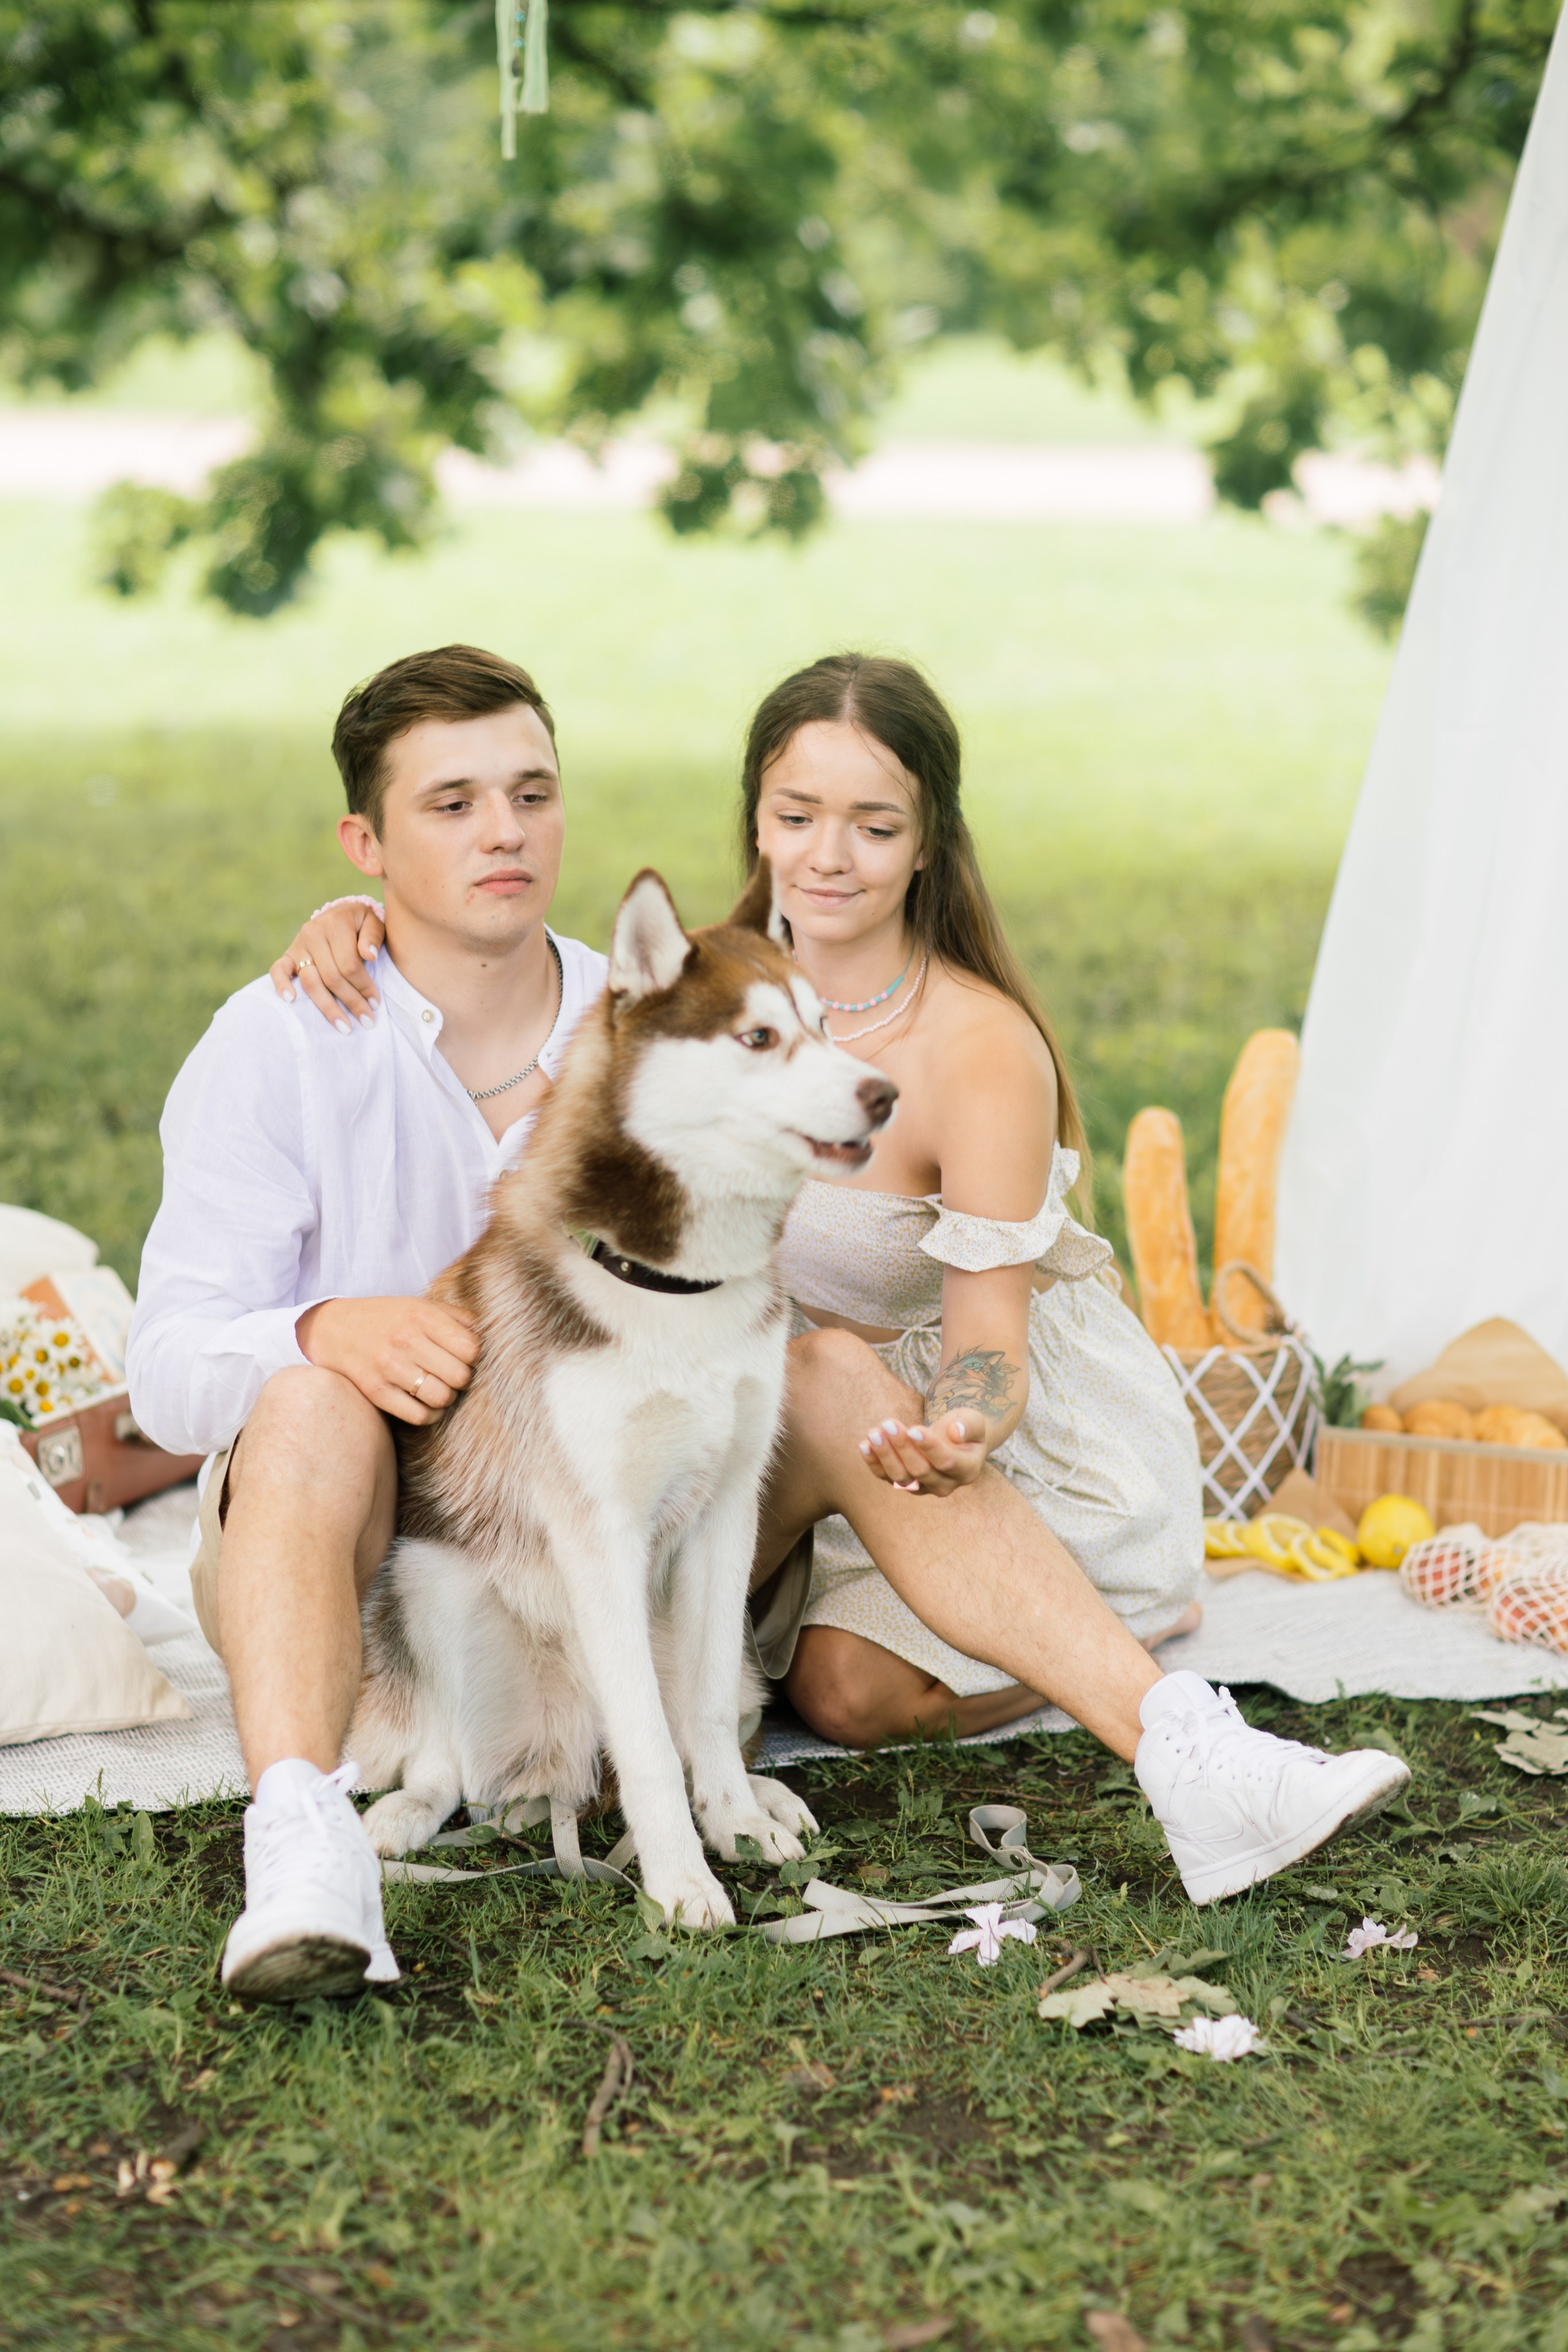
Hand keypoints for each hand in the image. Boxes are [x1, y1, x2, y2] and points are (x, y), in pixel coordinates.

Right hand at [271, 899, 385, 1030]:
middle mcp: (313, 933)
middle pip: (332, 977)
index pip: (350, 964)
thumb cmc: (360, 923)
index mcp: (335, 924)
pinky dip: (282, 985)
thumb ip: (373, 937)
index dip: (364, 987)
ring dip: (328, 1007)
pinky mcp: (287, 955)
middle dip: (351, 1002)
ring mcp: (298, 945)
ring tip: (344, 1026)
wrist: (339, 914)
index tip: (376, 1004)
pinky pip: (278, 970)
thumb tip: (369, 956)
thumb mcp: (373, 922)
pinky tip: (291, 1001)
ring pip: (311, 981)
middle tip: (367, 1021)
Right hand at [296, 1296, 478, 1424]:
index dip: (473, 1357)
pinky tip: (426, 1404)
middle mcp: (405, 1340)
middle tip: (451, 1374)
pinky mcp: (375, 1391)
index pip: (471, 1348)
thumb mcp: (420, 1305)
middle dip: (461, 1379)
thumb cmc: (386, 1318)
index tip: (463, 1357)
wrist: (332, 1328)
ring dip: (446, 1398)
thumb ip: (456, 1318)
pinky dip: (430, 1415)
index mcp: (421, 1315)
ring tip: (439, 1388)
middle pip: (460, 1375)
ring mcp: (389, 1367)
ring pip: (442, 1398)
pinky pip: (420, 1416)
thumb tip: (487, 1338)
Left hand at [860, 1411, 987, 1496]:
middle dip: (903, 1446)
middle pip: (921, 1471)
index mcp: (966, 1470)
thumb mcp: (974, 1421)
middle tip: (889, 1423)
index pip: (947, 1462)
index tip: (913, 1429)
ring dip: (885, 1454)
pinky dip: (874, 1463)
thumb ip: (969, 1425)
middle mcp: (945, 1485)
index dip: (929, 1446)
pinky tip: (864, 1445)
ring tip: (874, 1432)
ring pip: (901, 1478)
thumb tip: (955, 1432)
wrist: (954, 1439)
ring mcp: (923, 1487)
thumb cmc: (964, 1427)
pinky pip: (886, 1477)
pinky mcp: (904, 1483)